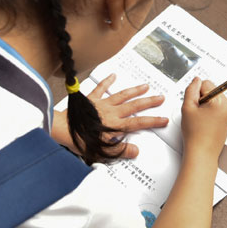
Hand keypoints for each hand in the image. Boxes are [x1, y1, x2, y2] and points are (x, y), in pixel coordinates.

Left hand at [51, 73, 167, 158]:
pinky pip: (100, 89)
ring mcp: (102, 104)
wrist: (63, 129)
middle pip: (134, 106)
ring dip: (134, 91)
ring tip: (145, 86)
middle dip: (149, 102)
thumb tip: (135, 151)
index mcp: (116, 125)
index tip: (163, 119)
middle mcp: (112, 112)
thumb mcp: (103, 151)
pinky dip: (106, 82)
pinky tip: (113, 76)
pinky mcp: (91, 100)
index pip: (139, 123)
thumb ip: (120, 150)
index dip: (153, 121)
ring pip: (122, 96)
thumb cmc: (81, 140)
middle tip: (160, 98)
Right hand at [180, 77, 226, 160]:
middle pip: (212, 90)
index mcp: (221, 102)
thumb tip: (196, 80)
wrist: (202, 153)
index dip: (195, 93)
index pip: (206, 84)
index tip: (194, 105)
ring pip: (214, 99)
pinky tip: (205, 122)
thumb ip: (191, 90)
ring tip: (200, 119)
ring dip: (206, 105)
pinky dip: (210, 111)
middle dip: (201, 99)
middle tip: (196, 113)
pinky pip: (217, 107)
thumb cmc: (196, 134)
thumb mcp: (187, 108)